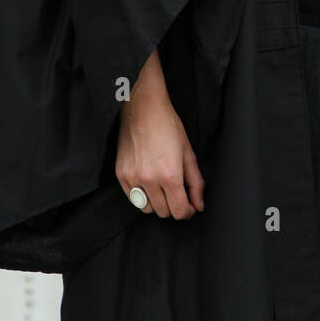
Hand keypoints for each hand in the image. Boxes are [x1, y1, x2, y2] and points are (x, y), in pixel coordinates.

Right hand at [116, 91, 204, 219]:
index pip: (179, 211)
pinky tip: (149, 182)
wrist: (143, 108)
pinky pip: (133, 199)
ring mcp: (132, 178)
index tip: (189, 205)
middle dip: (174, 205)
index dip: (187, 211)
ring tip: (162, 186)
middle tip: (178, 192)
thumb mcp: (188, 152)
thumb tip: (198, 205)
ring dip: (158, 203)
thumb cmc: (168, 126)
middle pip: (164, 212)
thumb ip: (196, 182)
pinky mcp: (120, 174)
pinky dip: (142, 196)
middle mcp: (149, 179)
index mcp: (170, 175)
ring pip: (147, 209)